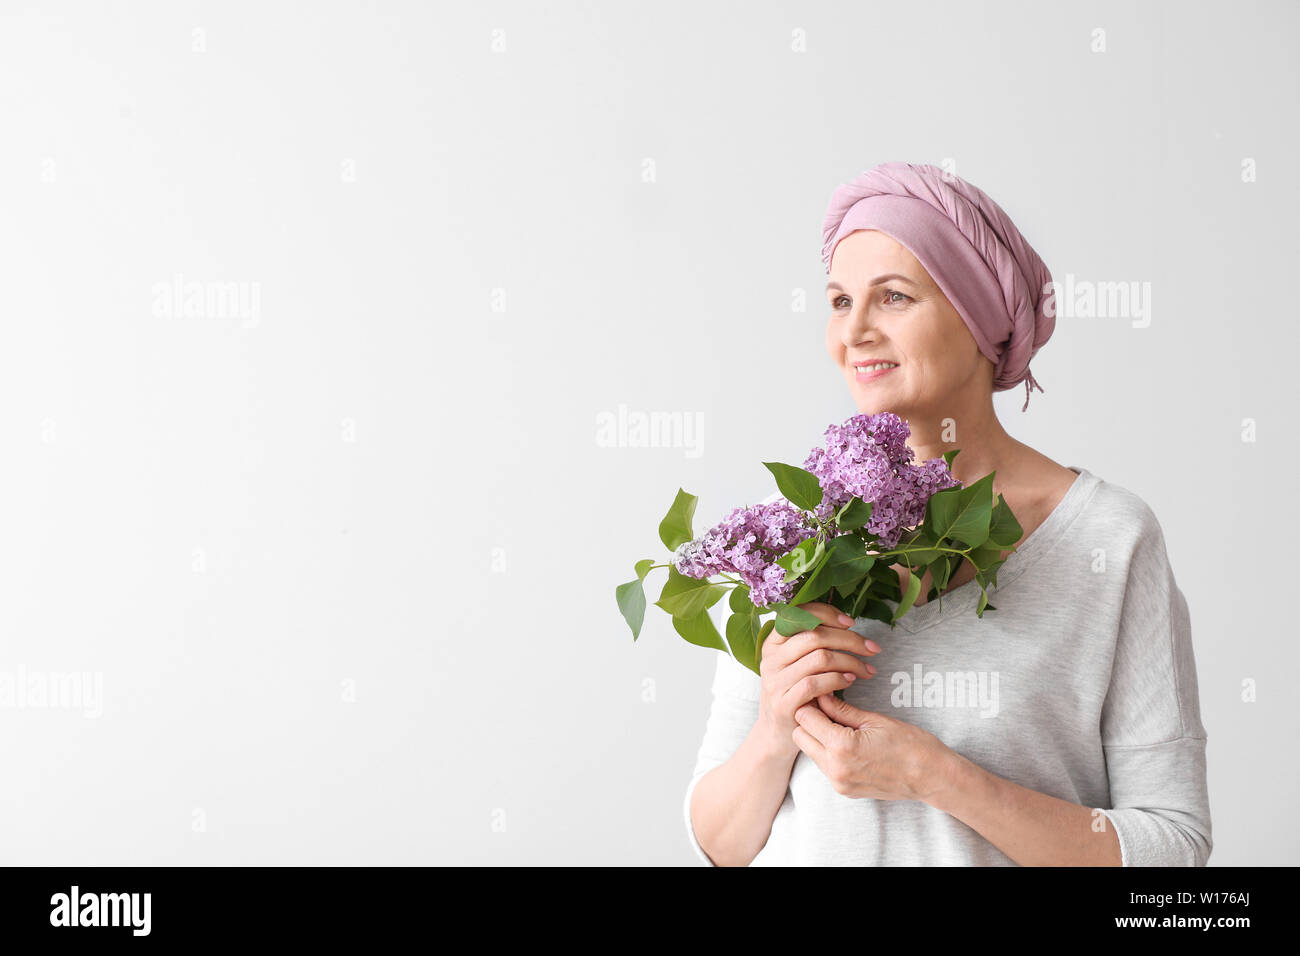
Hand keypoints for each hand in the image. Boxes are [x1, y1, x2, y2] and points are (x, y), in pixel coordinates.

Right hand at [756, 602, 880, 759]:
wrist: (776, 733)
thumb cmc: (794, 693)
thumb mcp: (796, 664)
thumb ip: (812, 645)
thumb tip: (846, 624)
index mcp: (773, 643)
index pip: (798, 615)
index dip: (827, 614)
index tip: (851, 622)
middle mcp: (771, 659)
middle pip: (815, 636)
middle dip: (850, 640)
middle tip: (872, 649)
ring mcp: (775, 681)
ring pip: (820, 658)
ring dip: (850, 662)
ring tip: (867, 670)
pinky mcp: (784, 703)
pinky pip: (815, 683)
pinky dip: (838, 679)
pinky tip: (851, 681)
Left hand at [792, 692, 948, 801]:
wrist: (931, 777)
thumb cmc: (910, 744)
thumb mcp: (874, 720)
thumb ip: (842, 710)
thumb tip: (820, 695)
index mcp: (842, 746)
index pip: (805, 718)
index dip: (811, 702)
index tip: (821, 693)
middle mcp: (835, 768)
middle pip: (800, 736)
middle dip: (809, 719)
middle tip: (827, 707)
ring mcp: (838, 782)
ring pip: (810, 751)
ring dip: (817, 736)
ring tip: (839, 724)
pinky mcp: (844, 790)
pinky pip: (823, 766)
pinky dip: (827, 752)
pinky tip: (847, 741)